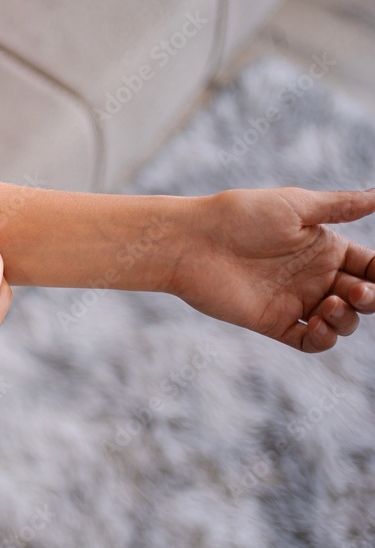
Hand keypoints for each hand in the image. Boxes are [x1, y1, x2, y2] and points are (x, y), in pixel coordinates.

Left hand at [170, 188, 374, 351]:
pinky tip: (318, 324)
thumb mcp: (296, 205)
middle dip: (370, 298)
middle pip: (361, 297)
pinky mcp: (273, 322)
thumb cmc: (240, 216)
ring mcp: (294, 300)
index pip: (370, 267)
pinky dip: (323, 339)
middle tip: (358, 292)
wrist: (192, 242)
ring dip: (347, 319)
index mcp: (324, 247)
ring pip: (340, 322)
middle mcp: (313, 276)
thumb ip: (340, 206)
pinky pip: (309, 341)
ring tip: (331, 304)